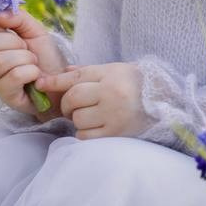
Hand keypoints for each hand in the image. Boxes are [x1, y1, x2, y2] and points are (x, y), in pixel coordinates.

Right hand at [0, 8, 64, 116]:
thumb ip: (18, 17)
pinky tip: (35, 76)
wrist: (60, 82)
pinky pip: (14, 75)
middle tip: (25, 48)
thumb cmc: (44, 55)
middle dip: (12, 42)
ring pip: (0, 60)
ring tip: (32, 62)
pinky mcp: (4, 94)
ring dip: (25, 58)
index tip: (3, 25)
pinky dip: (31, 72)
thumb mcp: (34, 29)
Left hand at [35, 62, 152, 139]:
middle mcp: (111, 93)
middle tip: (72, 106)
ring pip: (78, 118)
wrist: (165, 103)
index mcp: (110, 74)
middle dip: (67, 104)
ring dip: (77, 119)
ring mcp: (113, 115)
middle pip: (73, 98)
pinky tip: (94, 127)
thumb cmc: (136, 84)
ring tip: (89, 116)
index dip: (54, 82)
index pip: (75, 77)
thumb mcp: (115, 70)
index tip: (40, 84)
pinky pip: (86, 135)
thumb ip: (88, 72)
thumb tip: (62, 74)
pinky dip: (84, 132)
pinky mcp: (116, 134)